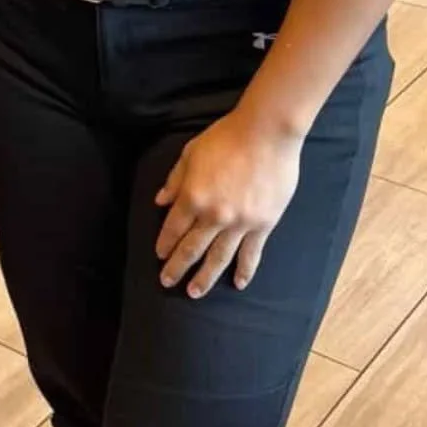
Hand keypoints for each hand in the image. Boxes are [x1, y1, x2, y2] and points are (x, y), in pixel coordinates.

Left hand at [155, 110, 301, 297]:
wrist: (266, 134)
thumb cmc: (225, 138)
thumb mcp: (190, 153)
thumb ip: (175, 180)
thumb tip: (159, 201)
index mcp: (193, 196)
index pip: (174, 228)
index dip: (165, 243)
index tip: (159, 255)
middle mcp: (214, 215)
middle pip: (192, 248)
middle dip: (178, 267)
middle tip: (168, 282)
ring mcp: (240, 223)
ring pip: (219, 257)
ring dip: (205, 277)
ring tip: (194, 293)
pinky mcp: (263, 224)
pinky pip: (251, 253)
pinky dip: (244, 270)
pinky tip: (238, 284)